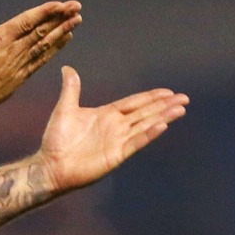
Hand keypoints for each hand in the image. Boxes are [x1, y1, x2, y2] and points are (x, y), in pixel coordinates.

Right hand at [0, 0, 81, 117]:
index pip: (26, 22)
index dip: (45, 12)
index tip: (60, 4)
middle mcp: (14, 51)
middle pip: (41, 31)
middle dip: (60, 18)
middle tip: (76, 6)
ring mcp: (20, 64)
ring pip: (46, 44)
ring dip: (62, 31)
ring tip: (77, 19)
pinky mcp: (22, 75)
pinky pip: (43, 59)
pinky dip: (56, 48)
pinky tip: (67, 38)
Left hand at [38, 66, 188, 193]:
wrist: (50, 165)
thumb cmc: (56, 140)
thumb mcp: (65, 109)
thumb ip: (71, 89)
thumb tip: (68, 68)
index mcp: (107, 114)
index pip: (134, 103)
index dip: (151, 97)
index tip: (168, 91)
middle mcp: (116, 127)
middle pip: (146, 113)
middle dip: (164, 105)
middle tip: (184, 98)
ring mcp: (118, 141)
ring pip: (145, 125)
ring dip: (163, 117)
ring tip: (180, 110)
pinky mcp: (116, 155)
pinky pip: (135, 142)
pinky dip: (149, 134)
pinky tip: (162, 126)